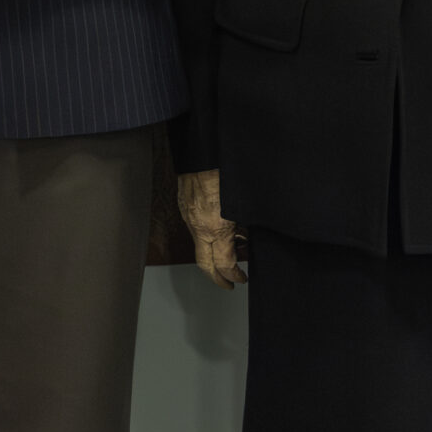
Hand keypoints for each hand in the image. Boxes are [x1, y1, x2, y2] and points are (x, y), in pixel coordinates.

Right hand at [178, 170, 243, 288]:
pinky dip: (205, 234)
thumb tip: (247, 236)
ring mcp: (188, 215)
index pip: (224, 264)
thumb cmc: (226, 171)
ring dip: (212, 253)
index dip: (234, 275)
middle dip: (216, 278)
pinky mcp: (183, 204)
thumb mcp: (244, 204)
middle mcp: (198, 225)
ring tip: (231, 249)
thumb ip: (245, 224)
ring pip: (198, 244)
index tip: (241, 278)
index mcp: (216, 228)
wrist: (204, 149)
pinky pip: (193, 226)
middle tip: (228, 282)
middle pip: (204, 264)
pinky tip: (219, 227)